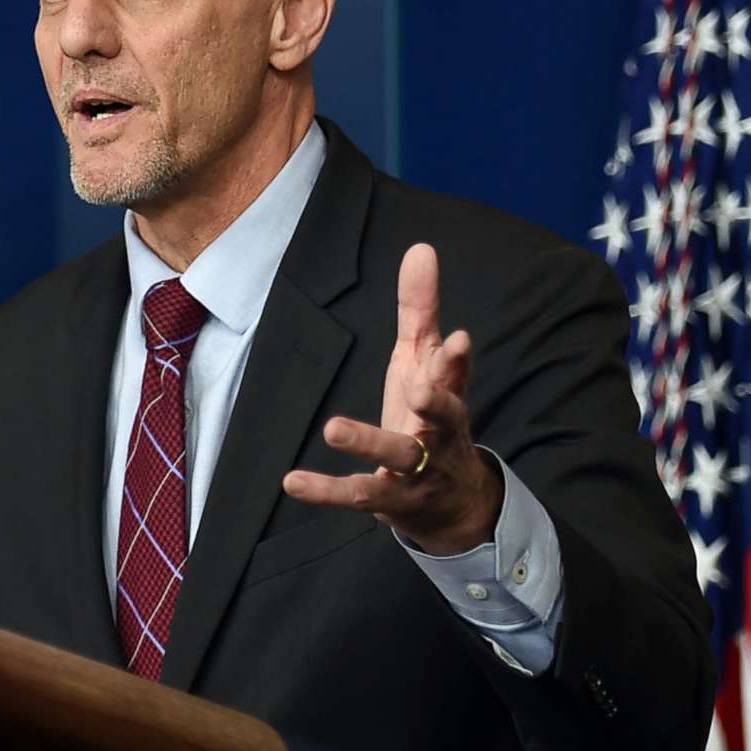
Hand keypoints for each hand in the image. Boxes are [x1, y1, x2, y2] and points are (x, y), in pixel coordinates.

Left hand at [280, 242, 502, 555]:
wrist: (455, 502)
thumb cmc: (432, 417)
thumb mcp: (425, 361)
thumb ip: (420, 309)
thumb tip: (421, 247)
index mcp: (447, 395)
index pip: (456, 375)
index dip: (456, 360)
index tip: (458, 339)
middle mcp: (440, 433)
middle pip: (445, 418)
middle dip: (436, 401)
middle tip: (420, 384)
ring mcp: (418, 470)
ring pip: (398, 456)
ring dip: (368, 442)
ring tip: (333, 427)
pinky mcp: (391, 500)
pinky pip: (358, 495)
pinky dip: (325, 491)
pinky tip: (292, 481)